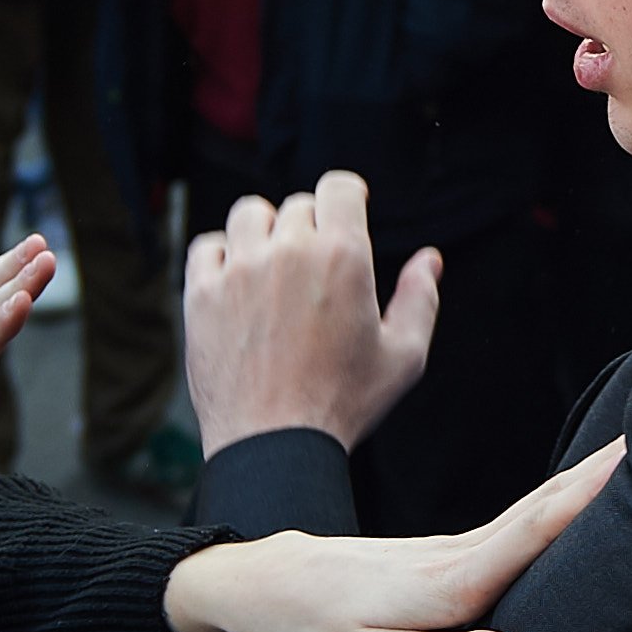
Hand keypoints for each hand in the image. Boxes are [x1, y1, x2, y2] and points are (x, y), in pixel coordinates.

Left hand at [161, 438, 628, 631]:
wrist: (272, 585)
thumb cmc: (321, 629)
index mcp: (451, 581)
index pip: (534, 531)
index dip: (588, 496)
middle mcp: (461, 555)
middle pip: (548, 507)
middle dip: (605, 473)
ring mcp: (458, 547)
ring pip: (538, 510)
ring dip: (591, 481)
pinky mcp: (452, 551)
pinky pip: (521, 524)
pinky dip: (561, 503)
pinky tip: (585, 496)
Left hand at [183, 171, 440, 455]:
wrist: (274, 445)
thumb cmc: (344, 405)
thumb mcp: (403, 357)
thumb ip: (420, 299)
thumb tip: (430, 258)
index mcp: (343, 256)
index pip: (339, 186)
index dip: (346, 196)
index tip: (346, 213)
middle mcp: (288, 251)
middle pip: (297, 206)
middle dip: (311, 228)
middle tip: (315, 271)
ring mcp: (240, 270)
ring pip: (249, 215)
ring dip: (265, 232)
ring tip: (274, 269)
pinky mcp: (202, 294)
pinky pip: (207, 246)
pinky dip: (221, 256)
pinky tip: (236, 282)